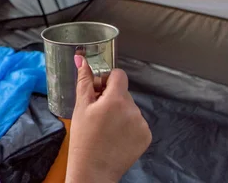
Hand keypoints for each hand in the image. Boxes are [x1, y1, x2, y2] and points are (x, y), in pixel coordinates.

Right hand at [65, 55, 151, 182]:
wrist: (93, 169)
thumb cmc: (83, 139)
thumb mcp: (81, 107)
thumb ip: (84, 80)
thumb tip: (81, 58)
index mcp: (116, 100)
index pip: (119, 75)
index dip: (107, 80)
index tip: (98, 91)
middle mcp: (133, 110)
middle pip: (123, 92)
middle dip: (111, 98)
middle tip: (97, 112)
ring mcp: (141, 124)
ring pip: (130, 107)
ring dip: (120, 112)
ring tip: (105, 127)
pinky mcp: (146, 136)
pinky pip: (137, 122)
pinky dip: (127, 125)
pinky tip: (115, 135)